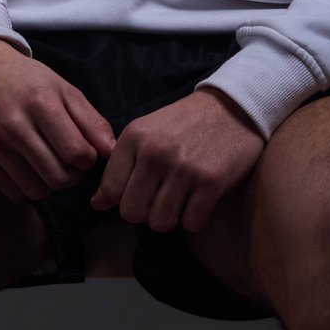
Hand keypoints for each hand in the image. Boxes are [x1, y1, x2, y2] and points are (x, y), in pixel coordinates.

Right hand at [0, 38, 114, 203]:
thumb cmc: (27, 81)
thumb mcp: (64, 90)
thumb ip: (91, 121)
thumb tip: (112, 152)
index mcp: (41, 104)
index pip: (77, 153)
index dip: (88, 159)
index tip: (84, 151)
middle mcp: (15, 126)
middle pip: (59, 177)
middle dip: (73, 175)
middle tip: (70, 162)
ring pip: (37, 190)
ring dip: (51, 183)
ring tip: (50, 164)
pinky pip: (15, 192)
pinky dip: (28, 186)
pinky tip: (29, 168)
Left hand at [91, 89, 264, 233]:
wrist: (232, 107)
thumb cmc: (184, 123)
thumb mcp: (146, 133)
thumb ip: (119, 167)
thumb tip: (96, 204)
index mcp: (134, 138)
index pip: (110, 189)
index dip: (120, 199)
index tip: (135, 194)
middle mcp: (155, 153)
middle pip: (132, 211)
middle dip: (144, 212)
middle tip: (159, 199)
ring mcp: (183, 168)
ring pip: (160, 222)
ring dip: (170, 217)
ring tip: (179, 199)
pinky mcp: (211, 182)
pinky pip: (191, 222)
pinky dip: (193, 218)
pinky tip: (197, 201)